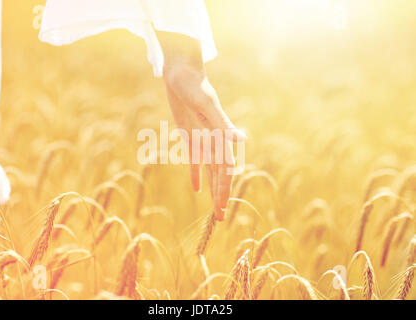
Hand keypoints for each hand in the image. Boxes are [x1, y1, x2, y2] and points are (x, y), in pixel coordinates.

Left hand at [166, 77, 244, 220]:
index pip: (225, 170)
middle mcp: (213, 141)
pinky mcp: (190, 137)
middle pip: (219, 175)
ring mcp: (203, 140)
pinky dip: (196, 175)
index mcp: (220, 137)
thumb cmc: (195, 87)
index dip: (224, 190)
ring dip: (212, 189)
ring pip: (209, 171)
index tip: (222, 209)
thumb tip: (242, 140)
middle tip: (219, 218)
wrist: (182, 74)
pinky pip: (194, 161)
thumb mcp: (207, 105)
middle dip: (220, 196)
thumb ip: (223, 124)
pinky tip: (196, 188)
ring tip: (213, 207)